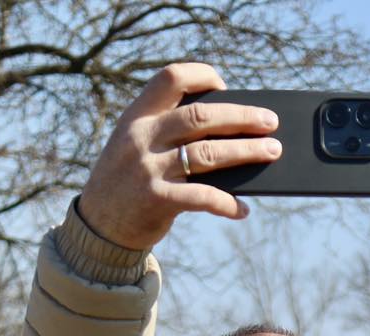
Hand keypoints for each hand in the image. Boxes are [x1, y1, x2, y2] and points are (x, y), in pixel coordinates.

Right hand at [78, 63, 281, 250]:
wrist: (98, 226)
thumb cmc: (129, 182)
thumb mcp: (137, 146)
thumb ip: (169, 133)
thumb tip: (231, 132)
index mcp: (137, 116)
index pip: (171, 78)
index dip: (203, 76)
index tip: (226, 88)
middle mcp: (141, 137)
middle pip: (201, 117)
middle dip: (242, 117)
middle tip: (271, 122)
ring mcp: (148, 169)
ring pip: (208, 154)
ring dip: (246, 152)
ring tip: (272, 152)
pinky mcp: (156, 200)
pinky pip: (202, 197)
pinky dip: (227, 203)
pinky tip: (243, 209)